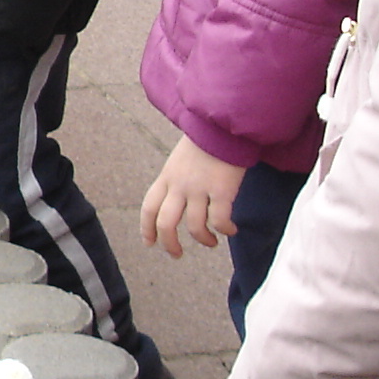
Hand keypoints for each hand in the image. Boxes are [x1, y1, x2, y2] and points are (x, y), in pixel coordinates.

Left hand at [139, 134, 247, 257]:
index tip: (150, 242)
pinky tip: (231, 230)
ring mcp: (199, 188)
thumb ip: (177, 179)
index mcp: (167, 177)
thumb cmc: (206, 140)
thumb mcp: (181, 159)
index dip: (147, 228)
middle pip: (166, 223)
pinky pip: (220, 221)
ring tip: (211, 243)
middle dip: (169, 244)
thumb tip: (179, 200)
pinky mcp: (222, 190)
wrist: (223, 124)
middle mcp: (179, 185)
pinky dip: (225, 230)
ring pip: (194, 227)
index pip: (149, 207)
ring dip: (203, 240)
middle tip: (176, 254)